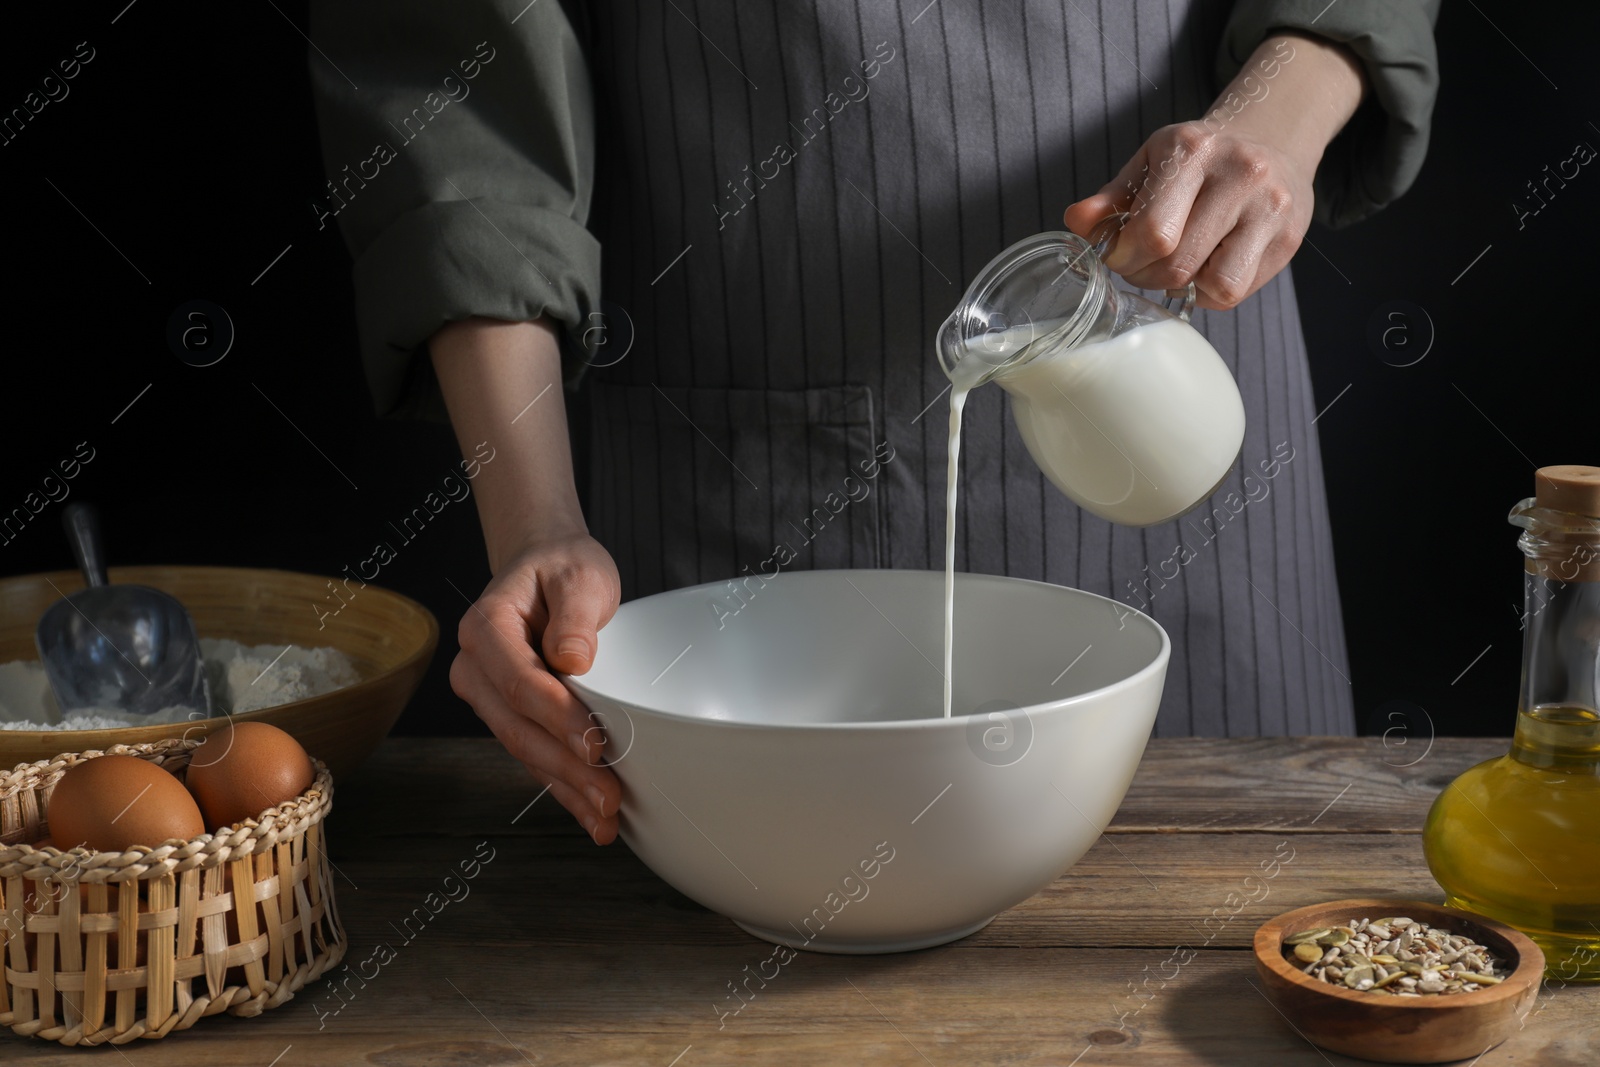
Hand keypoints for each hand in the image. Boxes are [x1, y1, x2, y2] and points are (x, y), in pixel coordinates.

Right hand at [449, 532, 623, 843]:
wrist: (546, 569)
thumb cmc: (562, 569)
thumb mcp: (579, 574)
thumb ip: (576, 614)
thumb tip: (572, 659)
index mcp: (486, 626)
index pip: (520, 681)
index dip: (557, 717)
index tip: (595, 743)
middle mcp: (477, 666)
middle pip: (518, 727)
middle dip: (565, 767)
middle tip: (609, 796)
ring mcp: (489, 696)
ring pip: (525, 750)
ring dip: (566, 787)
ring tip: (606, 817)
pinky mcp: (510, 716)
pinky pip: (535, 755)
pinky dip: (563, 786)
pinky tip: (590, 814)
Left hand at [1063, 123, 1313, 310]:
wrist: (1270, 139)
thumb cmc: (1200, 157)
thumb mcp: (1150, 162)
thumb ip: (1111, 198)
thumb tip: (1077, 222)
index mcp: (1193, 151)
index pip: (1152, 231)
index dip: (1125, 257)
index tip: (1118, 256)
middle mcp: (1240, 175)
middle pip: (1178, 263)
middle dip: (1146, 275)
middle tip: (1141, 265)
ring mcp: (1270, 208)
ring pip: (1215, 284)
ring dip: (1183, 287)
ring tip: (1176, 267)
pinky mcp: (1289, 239)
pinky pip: (1237, 291)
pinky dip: (1210, 291)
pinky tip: (1205, 268)